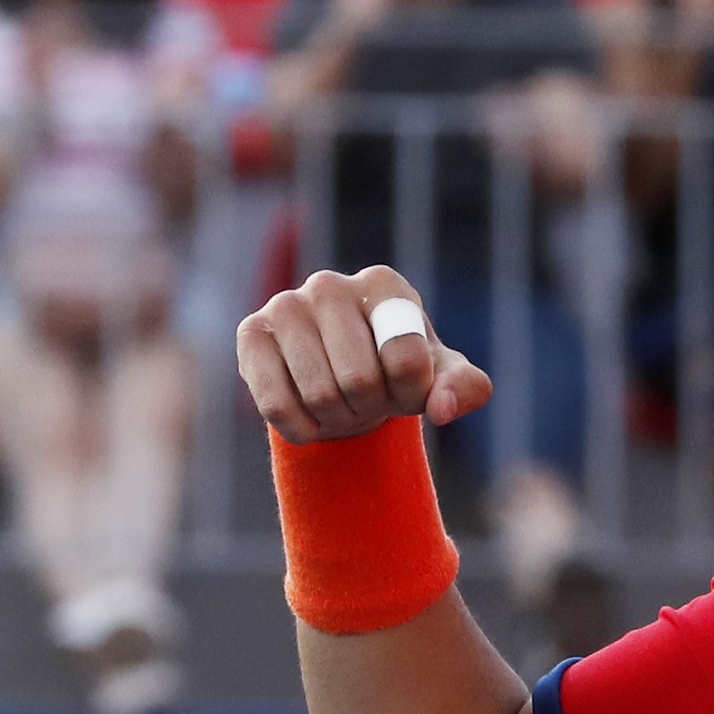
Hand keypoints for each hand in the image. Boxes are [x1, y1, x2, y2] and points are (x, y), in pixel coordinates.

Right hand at [237, 267, 493, 442]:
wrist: (343, 380)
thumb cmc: (398, 371)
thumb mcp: (442, 378)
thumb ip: (464, 388)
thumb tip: (441, 409)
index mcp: (385, 284)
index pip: (406, 359)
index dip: (412, 395)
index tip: (407, 390)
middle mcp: (330, 284)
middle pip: (360, 381)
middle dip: (372, 408)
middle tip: (368, 401)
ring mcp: (284, 305)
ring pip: (320, 395)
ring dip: (338, 419)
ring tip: (341, 403)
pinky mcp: (250, 334)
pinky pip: (276, 404)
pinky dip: (301, 429)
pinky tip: (309, 418)